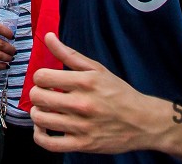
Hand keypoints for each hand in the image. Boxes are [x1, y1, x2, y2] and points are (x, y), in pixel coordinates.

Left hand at [30, 33, 159, 154]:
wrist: (144, 122)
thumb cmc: (120, 93)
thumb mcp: (97, 69)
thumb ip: (69, 54)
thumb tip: (48, 36)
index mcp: (85, 82)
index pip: (41, 76)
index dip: (40, 77)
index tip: (47, 80)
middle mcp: (82, 104)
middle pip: (38, 97)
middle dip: (37, 94)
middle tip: (46, 95)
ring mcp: (82, 126)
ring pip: (40, 118)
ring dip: (38, 113)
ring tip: (47, 110)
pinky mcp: (83, 145)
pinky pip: (49, 143)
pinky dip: (40, 136)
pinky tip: (45, 128)